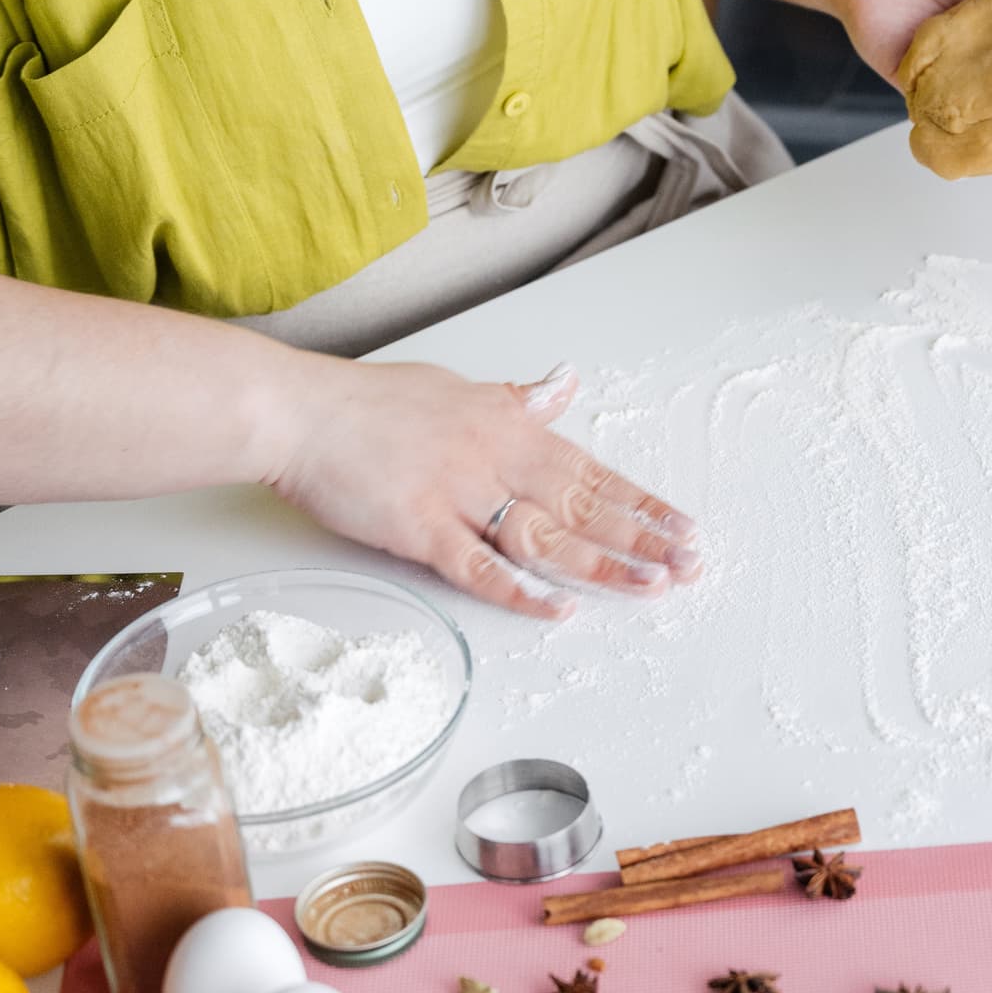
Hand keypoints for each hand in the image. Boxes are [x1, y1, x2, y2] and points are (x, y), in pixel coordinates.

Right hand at [265, 356, 700, 618]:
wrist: (299, 413)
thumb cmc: (368, 402)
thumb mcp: (457, 387)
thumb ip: (515, 398)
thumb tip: (563, 383)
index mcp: (507, 426)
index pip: (590, 469)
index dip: (640, 500)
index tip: (683, 525)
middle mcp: (494, 458)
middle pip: (583, 504)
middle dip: (642, 535)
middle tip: (692, 563)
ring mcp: (459, 494)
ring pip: (546, 535)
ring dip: (603, 563)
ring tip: (652, 585)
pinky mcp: (420, 528)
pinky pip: (478, 566)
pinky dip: (520, 590)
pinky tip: (559, 609)